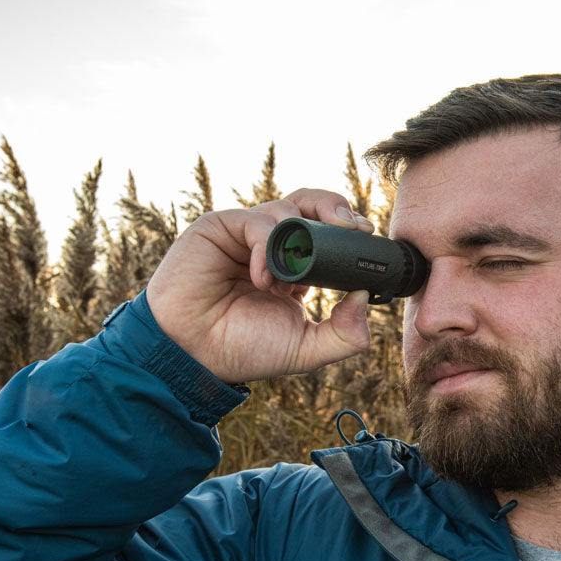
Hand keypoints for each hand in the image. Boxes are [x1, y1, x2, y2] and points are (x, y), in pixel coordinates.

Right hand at [145, 189, 374, 382]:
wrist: (192, 353)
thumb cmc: (242, 349)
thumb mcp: (305, 350)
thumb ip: (344, 333)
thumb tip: (364, 297)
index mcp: (296, 270)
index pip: (328, 235)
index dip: (348, 231)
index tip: (368, 238)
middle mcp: (273, 247)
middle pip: (312, 206)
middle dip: (336, 209)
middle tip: (354, 227)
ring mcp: (247, 235)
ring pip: (287, 207)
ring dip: (299, 236)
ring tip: (293, 275)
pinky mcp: (220, 227)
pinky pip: (256, 221)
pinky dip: (266, 246)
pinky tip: (262, 278)